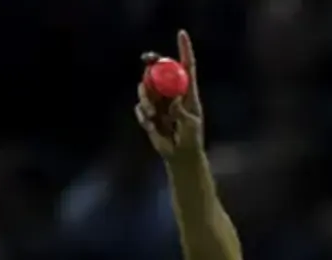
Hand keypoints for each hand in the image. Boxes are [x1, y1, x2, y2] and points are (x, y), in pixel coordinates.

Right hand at [136, 31, 203, 159]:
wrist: (180, 155)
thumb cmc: (191, 141)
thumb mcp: (190, 126)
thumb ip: (183, 113)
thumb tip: (174, 100)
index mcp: (188, 93)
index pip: (187, 67)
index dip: (184, 49)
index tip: (181, 33)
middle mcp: (173, 93)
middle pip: (161, 71)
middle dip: (151, 65)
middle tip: (146, 61)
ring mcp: (160, 101)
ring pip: (146, 87)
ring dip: (146, 98)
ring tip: (152, 116)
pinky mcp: (149, 112)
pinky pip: (140, 107)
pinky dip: (143, 115)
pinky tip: (151, 126)